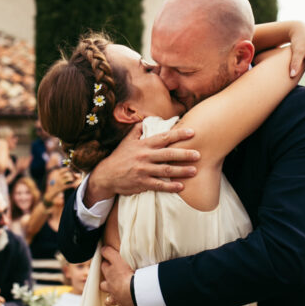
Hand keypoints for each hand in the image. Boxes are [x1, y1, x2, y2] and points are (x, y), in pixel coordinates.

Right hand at [84, 124, 199, 205]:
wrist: (106, 175)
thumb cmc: (120, 157)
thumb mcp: (127, 141)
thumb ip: (139, 130)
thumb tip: (149, 119)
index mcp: (143, 144)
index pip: (164, 137)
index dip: (179, 134)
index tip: (192, 132)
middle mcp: (144, 156)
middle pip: (168, 154)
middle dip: (184, 154)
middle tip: (198, 154)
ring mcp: (143, 170)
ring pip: (166, 170)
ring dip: (181, 171)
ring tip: (195, 171)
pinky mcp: (142, 183)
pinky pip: (159, 185)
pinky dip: (171, 186)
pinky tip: (181, 186)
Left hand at [100, 246, 134, 305]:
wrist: (135, 291)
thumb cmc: (128, 273)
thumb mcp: (118, 258)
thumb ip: (109, 252)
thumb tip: (102, 248)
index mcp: (110, 275)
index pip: (104, 267)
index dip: (106, 264)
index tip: (109, 262)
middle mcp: (111, 288)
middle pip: (103, 286)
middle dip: (106, 284)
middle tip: (111, 281)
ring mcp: (117, 299)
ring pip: (110, 301)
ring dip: (112, 299)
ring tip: (116, 297)